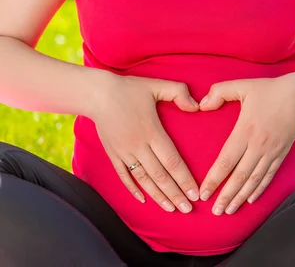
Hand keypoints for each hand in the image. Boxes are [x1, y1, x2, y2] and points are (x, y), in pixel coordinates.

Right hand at [92, 72, 200, 213]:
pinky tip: (143, 200)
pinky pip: (124, 176)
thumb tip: (197, 106)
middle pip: (160, 176)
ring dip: (158, 196)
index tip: (195, 194)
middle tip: (188, 209)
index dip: (184, 179)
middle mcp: (138, 146)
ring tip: (171, 209)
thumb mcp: (156, 85)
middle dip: (175, 194)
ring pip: (143, 180)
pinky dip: (133, 189)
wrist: (97, 93)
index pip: (172, 161)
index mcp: (152, 131)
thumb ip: (179, 92)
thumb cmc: (129, 88)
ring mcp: (124, 152)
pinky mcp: (113, 154)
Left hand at [197, 76, 294, 215]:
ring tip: (229, 211)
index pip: (226, 161)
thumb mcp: (240, 85)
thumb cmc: (267, 90)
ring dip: (240, 198)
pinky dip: (259, 190)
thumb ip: (219, 92)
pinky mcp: (280, 155)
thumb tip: (201, 105)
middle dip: (225, 196)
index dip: (214, 179)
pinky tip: (250, 200)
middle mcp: (258, 146)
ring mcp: (270, 152)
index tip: (204, 193)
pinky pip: (268, 176)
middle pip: (239, 177)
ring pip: (254, 181)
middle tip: (214, 211)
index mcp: (245, 131)